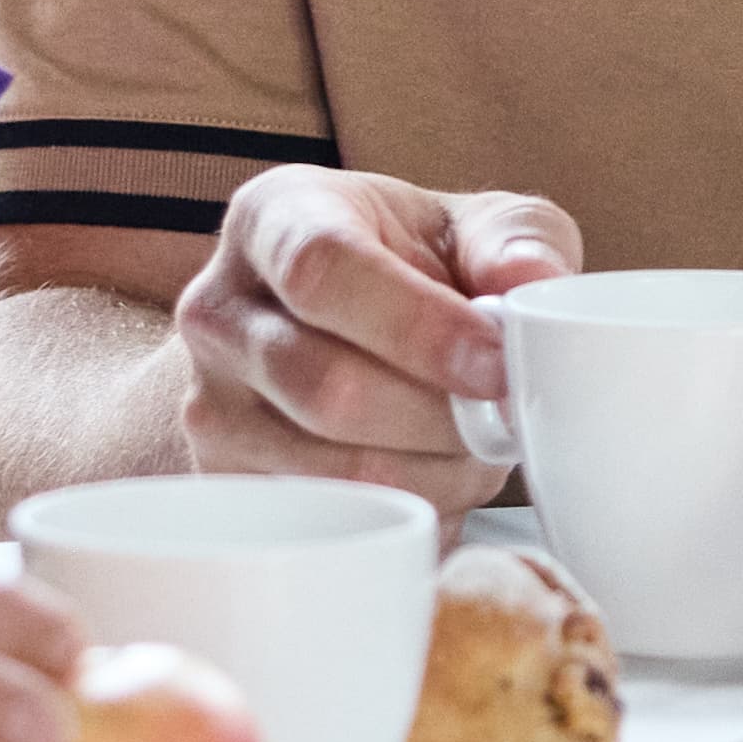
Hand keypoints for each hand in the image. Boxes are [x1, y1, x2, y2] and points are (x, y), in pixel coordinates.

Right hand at [174, 168, 587, 513]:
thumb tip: (534, 281)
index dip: (417, 327)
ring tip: (475, 446)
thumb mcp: (472, 226)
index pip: (322, 270)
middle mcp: (218, 310)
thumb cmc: (411, 264)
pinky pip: (330, 523)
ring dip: (436, 474)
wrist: (333, 325)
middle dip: (442, 418)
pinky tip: (436, 476)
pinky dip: (410, 515)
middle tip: (503, 417)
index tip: (494, 364)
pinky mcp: (224, 483)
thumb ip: (517, 238)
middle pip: (327, 389)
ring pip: (333, 471)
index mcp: (272, 219)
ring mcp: (209, 405)